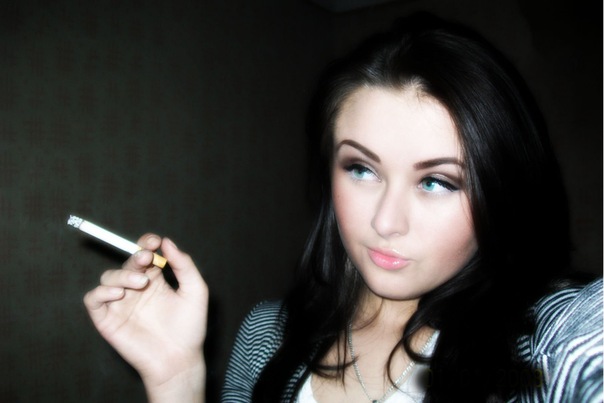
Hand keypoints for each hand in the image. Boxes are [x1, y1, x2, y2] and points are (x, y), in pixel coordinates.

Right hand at [83, 234, 207, 399]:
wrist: (179, 360)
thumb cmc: (189, 328)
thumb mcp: (195, 291)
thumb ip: (184, 265)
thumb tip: (167, 242)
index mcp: (155, 280)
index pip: (144, 254)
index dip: (145, 243)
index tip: (154, 241)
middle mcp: (135, 288)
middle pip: (127, 262)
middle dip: (135, 257)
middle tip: (146, 259)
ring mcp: (120, 303)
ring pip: (109, 277)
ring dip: (122, 274)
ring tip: (140, 284)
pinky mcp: (107, 319)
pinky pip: (93, 299)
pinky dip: (101, 292)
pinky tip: (119, 294)